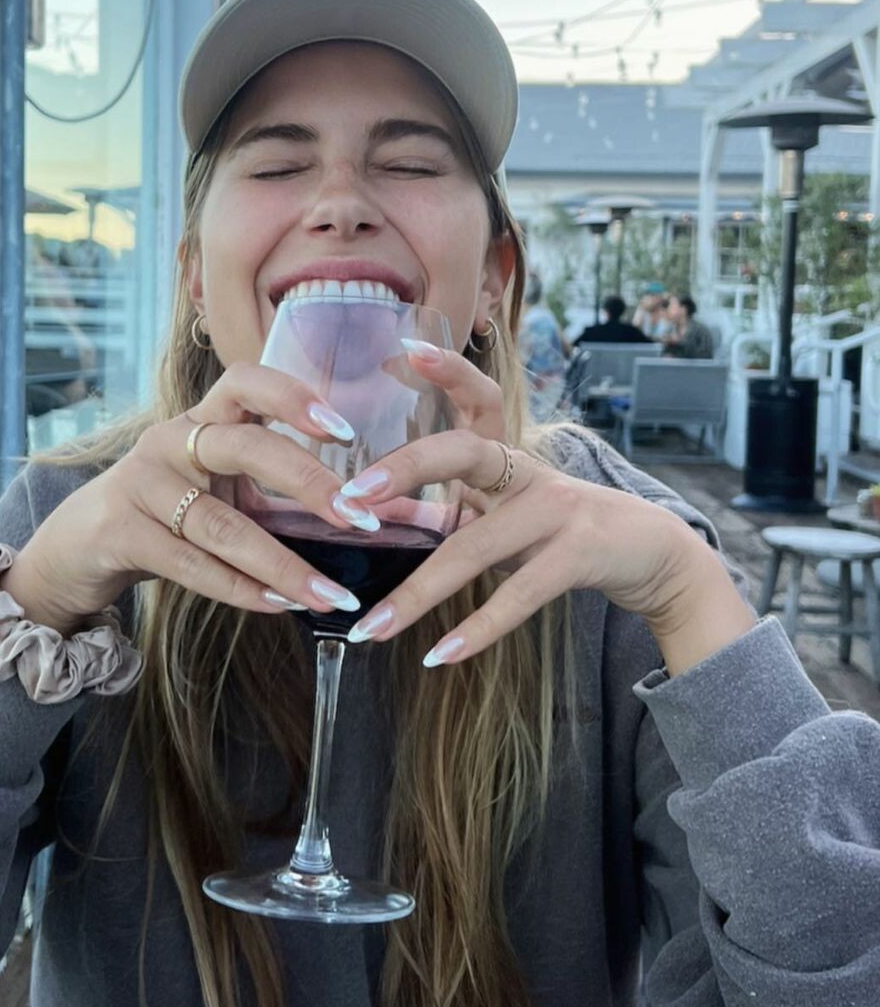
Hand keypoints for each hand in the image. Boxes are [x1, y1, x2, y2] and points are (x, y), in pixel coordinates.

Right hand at [2, 364, 386, 635]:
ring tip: (332, 595)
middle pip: (244, 446)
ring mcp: (142, 485)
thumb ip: (286, 500)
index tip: (344, 431)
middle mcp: (171, 441)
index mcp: (202, 420)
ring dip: (283, 564)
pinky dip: (240, 588)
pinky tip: (280, 605)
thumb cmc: (169, 514)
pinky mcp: (121, 532)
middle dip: (307, 483)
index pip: (246, 382)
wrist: (79, 548)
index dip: (293, 396)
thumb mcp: (225, 493)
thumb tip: (379, 516)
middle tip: (359, 519)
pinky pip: (191, 563)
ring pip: (222, 524)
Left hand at [341, 345, 753, 674]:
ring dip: (420, 592)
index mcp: (509, 457)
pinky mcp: (579, 554)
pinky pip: (519, 594)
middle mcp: (529, 473)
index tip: (404, 351)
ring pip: (477, 547)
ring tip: (374, 625)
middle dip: (405, 469)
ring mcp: (557, 511)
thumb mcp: (507, 514)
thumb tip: (377, 516)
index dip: (447, 371)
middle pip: (464, 452)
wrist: (654, 556)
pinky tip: (441, 655)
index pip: (479, 396)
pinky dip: (478, 628)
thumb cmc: (565, 534)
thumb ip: (451, 511)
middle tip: (352, 498)